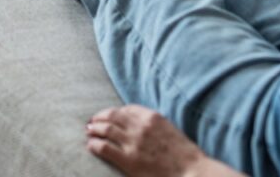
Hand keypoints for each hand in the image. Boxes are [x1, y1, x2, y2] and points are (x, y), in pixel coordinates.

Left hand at [85, 105, 242, 176]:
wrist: (190, 171)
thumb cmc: (183, 154)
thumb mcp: (169, 130)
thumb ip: (152, 125)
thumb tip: (135, 125)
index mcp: (152, 117)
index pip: (125, 109)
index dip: (112, 112)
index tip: (107, 115)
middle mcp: (140, 126)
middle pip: (112, 116)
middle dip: (99, 118)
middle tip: (92, 122)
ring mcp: (133, 142)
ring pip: (105, 130)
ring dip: (94, 130)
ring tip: (89, 132)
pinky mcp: (128, 159)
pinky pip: (105, 147)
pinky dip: (95, 144)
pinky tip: (91, 146)